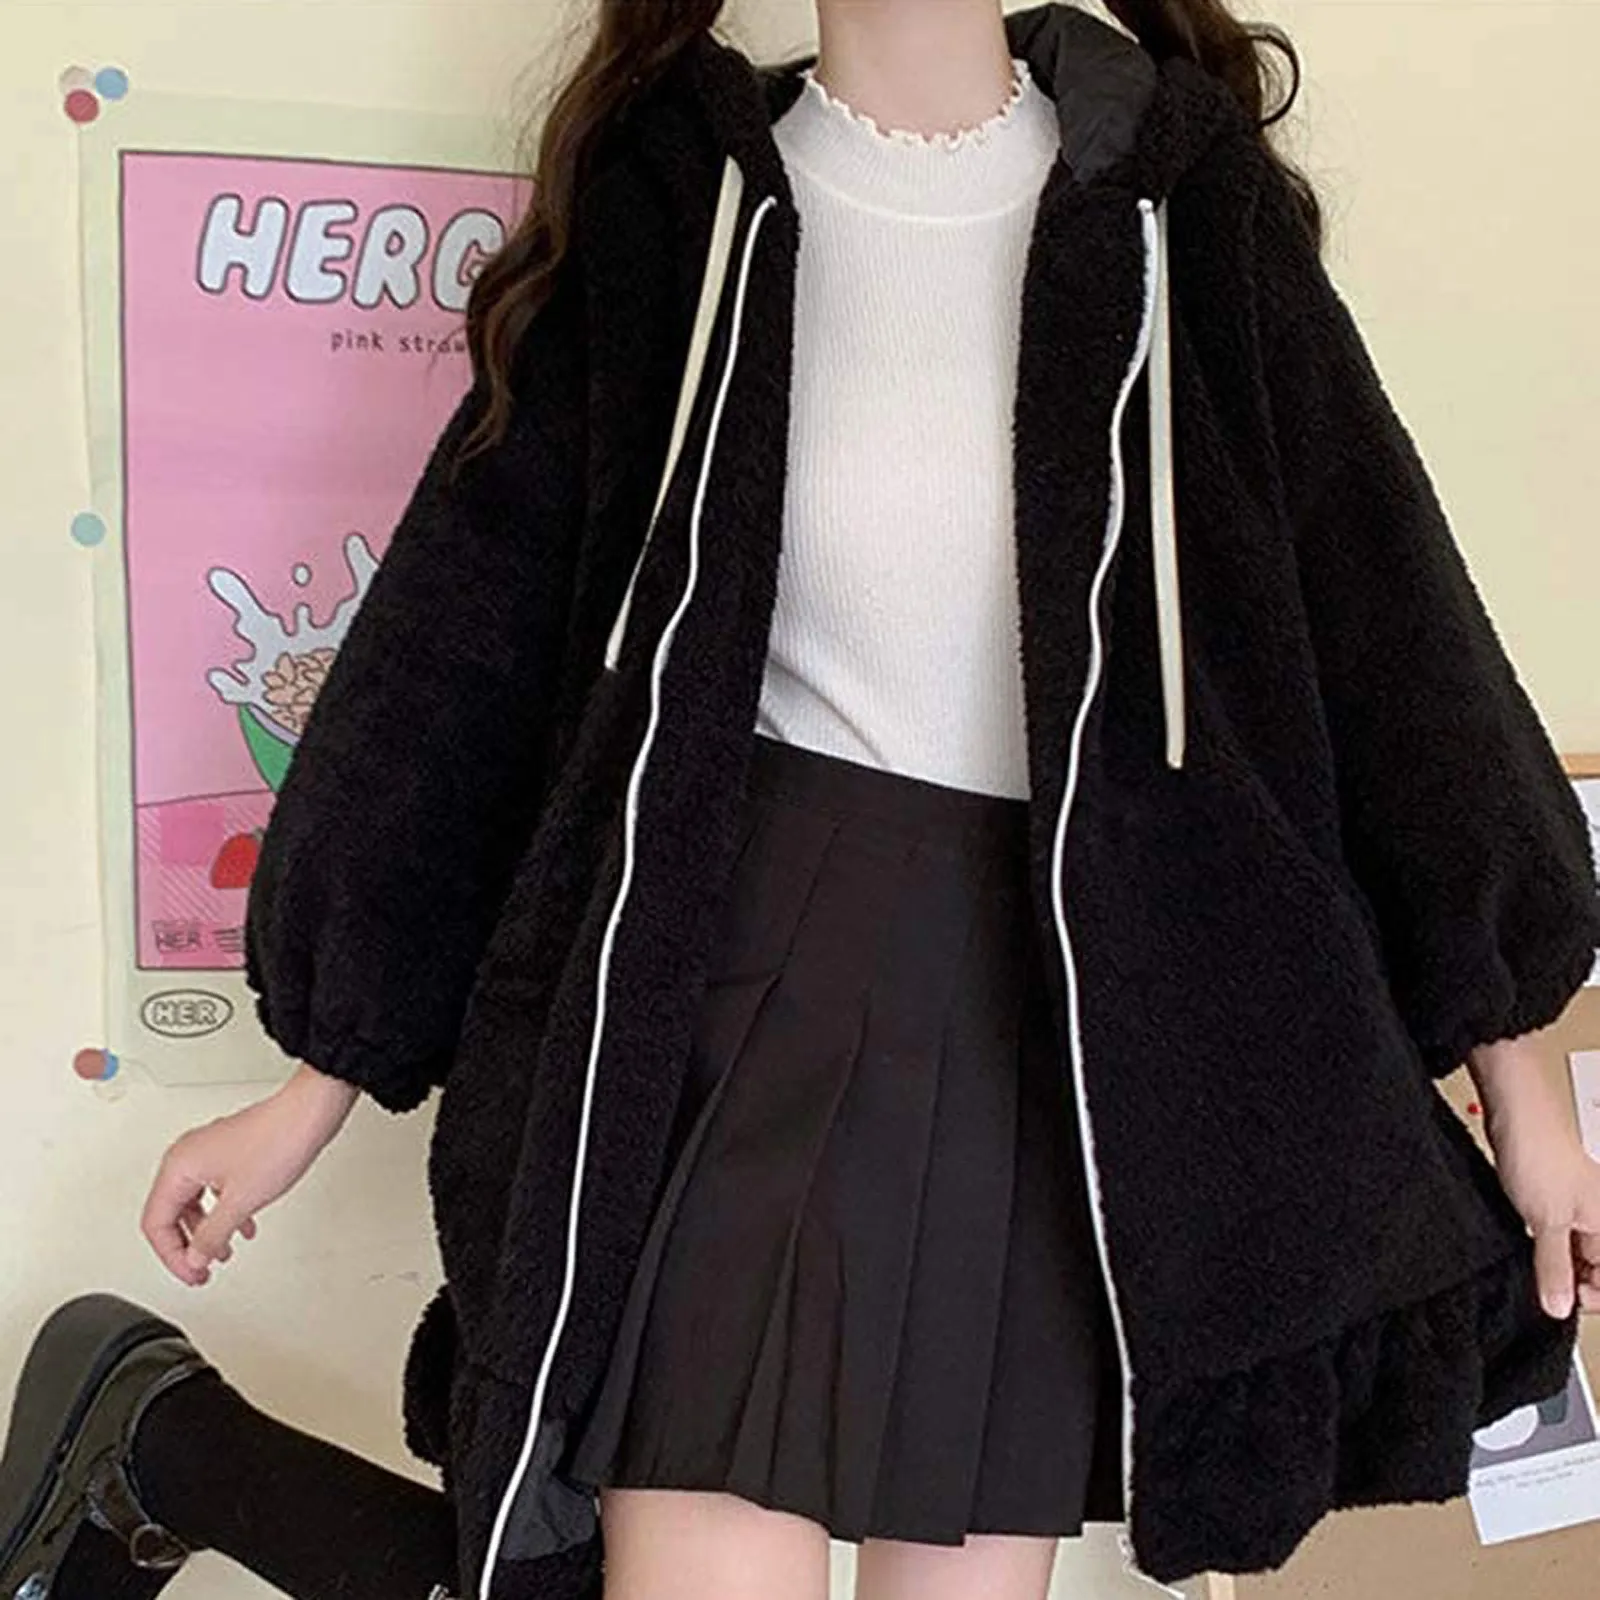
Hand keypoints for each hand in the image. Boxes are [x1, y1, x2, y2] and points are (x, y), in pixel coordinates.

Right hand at [141, 1064, 360, 1285]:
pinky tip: (242, 1226)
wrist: (310, 1112)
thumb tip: (195, 1259)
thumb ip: (212, 1235)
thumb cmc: (278, 1142)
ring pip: (194, 1203)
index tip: (191, 1273)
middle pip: (171, 1214)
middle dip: (187, 1247)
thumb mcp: (241, 1201)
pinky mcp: (230, 1151)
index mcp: (179, 1166)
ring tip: (221, 1253)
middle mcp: (188, 1156)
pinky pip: (215, 1190)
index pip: (156, 1223)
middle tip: (200, 1270)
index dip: (172, 1256)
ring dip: (207, 1231)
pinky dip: (224, 1212)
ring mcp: (209, 1152)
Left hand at [1469, 1035, 1599, 1317]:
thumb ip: (1554, 1268)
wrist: (1516, 1114)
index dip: (1587, 1299)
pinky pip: (1559, 1233)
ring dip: (1557, 1264)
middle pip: (1595, 1267)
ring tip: (1534, 1264)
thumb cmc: (1538, 1154)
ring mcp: (1580, 1207)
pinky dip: (1545, 1244)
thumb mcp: (1545, 1223)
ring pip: (1577, 1252)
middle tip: (1544, 1287)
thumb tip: (1560, 1306)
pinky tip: (1527, 1242)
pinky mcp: (1556, 1197)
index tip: (1560, 1303)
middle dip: (1573, 1282)